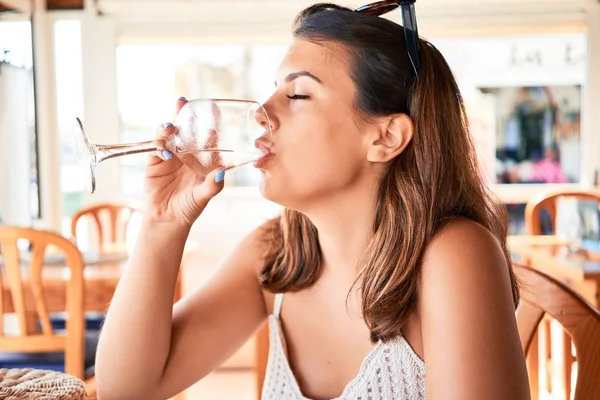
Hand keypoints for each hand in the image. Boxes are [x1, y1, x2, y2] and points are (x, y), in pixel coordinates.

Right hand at [143, 97, 225, 226]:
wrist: (166, 220)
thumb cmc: (189, 208)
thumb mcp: (203, 197)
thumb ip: (212, 185)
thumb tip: (222, 172)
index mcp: (200, 160)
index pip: (204, 139)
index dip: (206, 126)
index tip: (211, 113)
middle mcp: (184, 155)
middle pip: (183, 130)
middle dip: (182, 115)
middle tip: (182, 101)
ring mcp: (168, 158)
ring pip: (167, 136)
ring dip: (167, 129)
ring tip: (170, 127)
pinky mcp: (153, 163)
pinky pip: (154, 149)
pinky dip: (158, 146)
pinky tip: (164, 150)